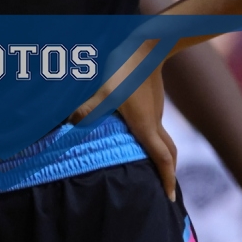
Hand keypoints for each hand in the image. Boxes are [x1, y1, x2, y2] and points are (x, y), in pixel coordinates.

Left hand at [71, 49, 176, 200]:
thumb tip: (70, 125)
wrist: (146, 42)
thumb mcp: (101, 91)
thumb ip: (86, 110)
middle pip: (168, 152)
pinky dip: (151, 138)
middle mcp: (154, 121)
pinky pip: (155, 126)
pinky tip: (135, 135)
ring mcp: (155, 110)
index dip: (167, 180)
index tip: (171, 198)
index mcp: (145, 125)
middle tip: (163, 188)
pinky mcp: (152, 100)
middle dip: (167, 172)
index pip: (163, 159)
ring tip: (147, 167)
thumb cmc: (124, 68)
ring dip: (158, 155)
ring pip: (161, 138)